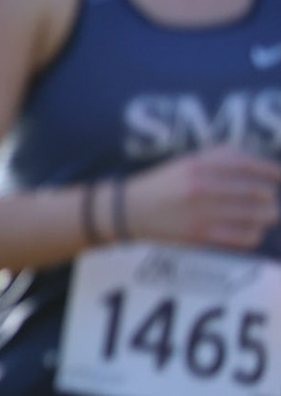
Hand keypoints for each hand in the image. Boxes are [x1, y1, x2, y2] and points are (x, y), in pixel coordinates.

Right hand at [121, 145, 280, 249]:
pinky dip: (254, 234)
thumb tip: (259, 164)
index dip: (271, 171)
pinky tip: (250, 231)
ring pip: (256, 216)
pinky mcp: (201, 234)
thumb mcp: (188, 162)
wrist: (128, 210)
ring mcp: (203, 211)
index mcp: (200, 165)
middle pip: (260, 193)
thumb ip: (221, 158)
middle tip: (269, 201)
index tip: (278, 177)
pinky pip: (244, 237)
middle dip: (271, 198)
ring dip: (266, 217)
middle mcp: (203, 187)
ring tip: (263, 217)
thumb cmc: (163, 184)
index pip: (249, 166)